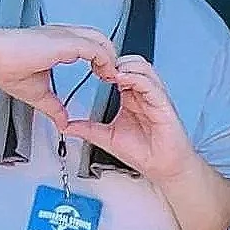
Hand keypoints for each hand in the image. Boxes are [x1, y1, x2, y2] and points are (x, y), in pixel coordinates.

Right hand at [0, 25, 118, 134]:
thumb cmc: (6, 68)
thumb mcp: (38, 94)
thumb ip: (54, 108)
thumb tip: (62, 124)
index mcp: (57, 43)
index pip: (89, 44)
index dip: (101, 59)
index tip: (104, 77)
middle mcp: (63, 36)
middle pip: (99, 38)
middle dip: (110, 57)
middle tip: (113, 77)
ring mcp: (65, 36)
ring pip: (101, 40)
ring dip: (110, 58)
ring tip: (112, 77)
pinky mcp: (64, 41)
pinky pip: (95, 48)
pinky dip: (105, 60)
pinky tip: (105, 75)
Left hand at [65, 54, 194, 183]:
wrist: (163, 168)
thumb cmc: (143, 152)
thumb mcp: (107, 138)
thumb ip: (87, 129)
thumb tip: (67, 126)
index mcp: (131, 97)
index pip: (119, 70)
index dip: (105, 66)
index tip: (90, 69)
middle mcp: (143, 94)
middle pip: (131, 62)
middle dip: (114, 61)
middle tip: (98, 67)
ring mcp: (154, 97)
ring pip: (142, 67)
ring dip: (125, 66)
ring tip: (109, 73)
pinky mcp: (163, 104)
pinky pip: (151, 84)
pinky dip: (136, 78)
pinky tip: (121, 80)